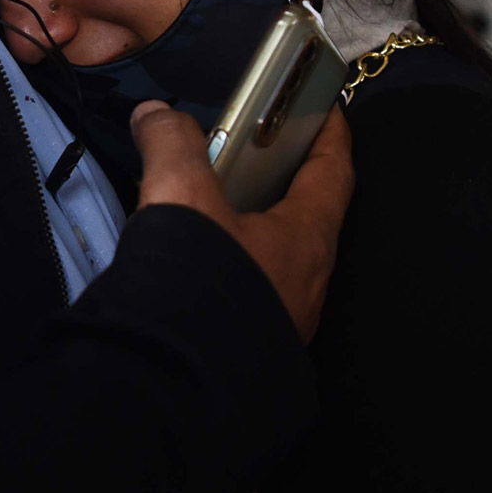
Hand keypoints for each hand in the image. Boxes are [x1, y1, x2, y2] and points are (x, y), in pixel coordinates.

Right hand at [132, 102, 353, 341]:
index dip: (331, 131)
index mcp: (308, 238)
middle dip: (287, 178)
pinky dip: (239, 264)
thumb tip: (156, 116)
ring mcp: (286, 319)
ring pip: (282, 256)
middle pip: (309, 214)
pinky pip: (258, 290)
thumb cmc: (198, 283)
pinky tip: (201, 262)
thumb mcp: (180, 196)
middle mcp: (309, 281)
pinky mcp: (257, 345)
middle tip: (257, 150)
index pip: (335, 170)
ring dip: (259, 226)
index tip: (325, 105)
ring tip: (218, 204)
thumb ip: (171, 144)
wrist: (175, 387)